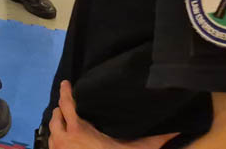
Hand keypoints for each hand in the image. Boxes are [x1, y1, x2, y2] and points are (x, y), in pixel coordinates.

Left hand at [49, 81, 177, 148]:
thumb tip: (175, 130)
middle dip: (60, 110)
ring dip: (57, 125)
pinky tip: (63, 141)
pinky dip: (56, 139)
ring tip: (64, 121)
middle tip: (67, 105)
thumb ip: (155, 139)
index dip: (65, 91)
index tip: (65, 82)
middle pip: (55, 116)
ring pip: (51, 132)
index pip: (66, 104)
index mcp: (78, 130)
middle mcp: (62, 138)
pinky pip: (52, 145)